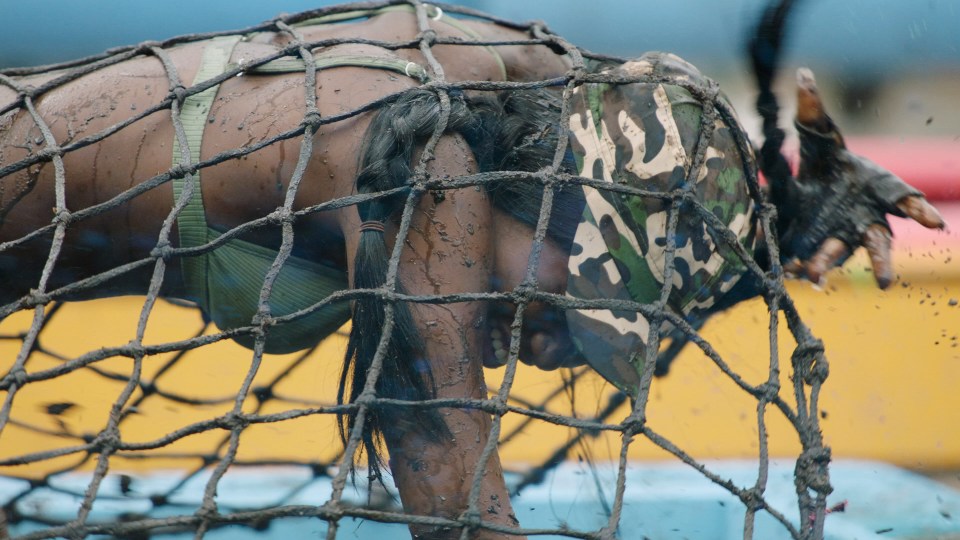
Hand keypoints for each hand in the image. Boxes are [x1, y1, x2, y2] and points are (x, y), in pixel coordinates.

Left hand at [776, 69, 945, 288]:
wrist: (805, 187)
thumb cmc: (825, 164)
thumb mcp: (817, 138)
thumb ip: (812, 113)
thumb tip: (803, 76)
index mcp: (876, 190)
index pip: (903, 199)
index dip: (919, 210)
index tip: (933, 224)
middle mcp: (866, 217)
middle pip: (878, 239)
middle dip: (881, 259)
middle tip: (885, 280)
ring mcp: (842, 237)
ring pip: (839, 256)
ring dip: (830, 265)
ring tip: (813, 278)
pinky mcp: (818, 247)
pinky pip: (816, 259)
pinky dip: (808, 266)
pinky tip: (794, 274)